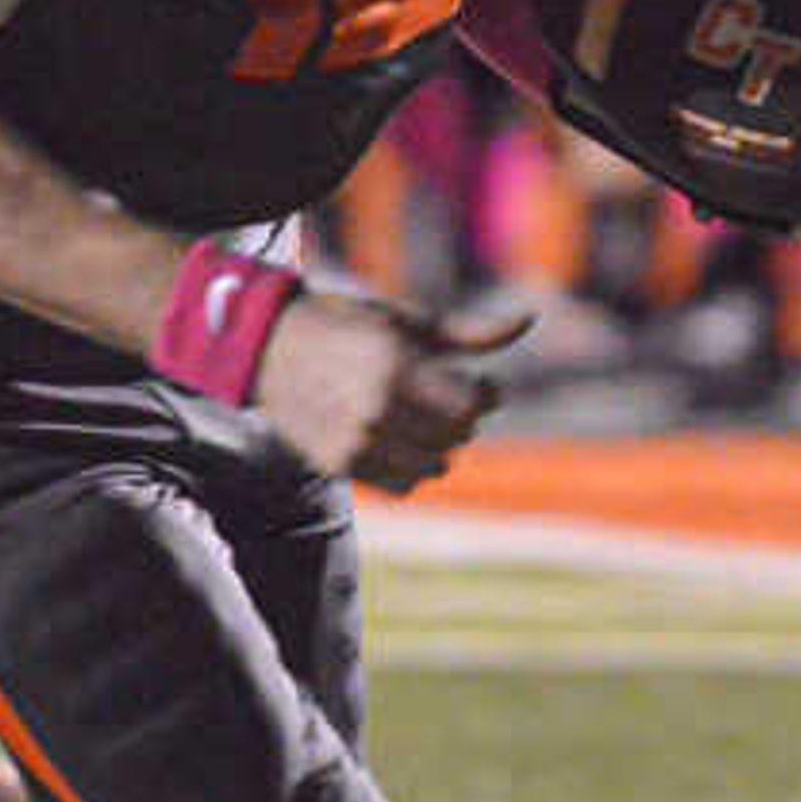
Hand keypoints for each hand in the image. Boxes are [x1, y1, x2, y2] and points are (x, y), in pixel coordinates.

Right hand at [252, 293, 526, 494]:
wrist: (271, 349)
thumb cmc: (349, 324)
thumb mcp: (408, 320)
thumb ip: (470, 332)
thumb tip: (529, 318)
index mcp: (397, 366)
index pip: (471, 407)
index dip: (487, 396)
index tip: (483, 384)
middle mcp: (377, 409)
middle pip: (455, 438)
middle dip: (464, 419)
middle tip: (450, 397)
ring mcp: (357, 441)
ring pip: (432, 466)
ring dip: (441, 447)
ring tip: (423, 420)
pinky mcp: (341, 464)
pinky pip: (402, 483)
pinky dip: (413, 468)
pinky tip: (403, 442)